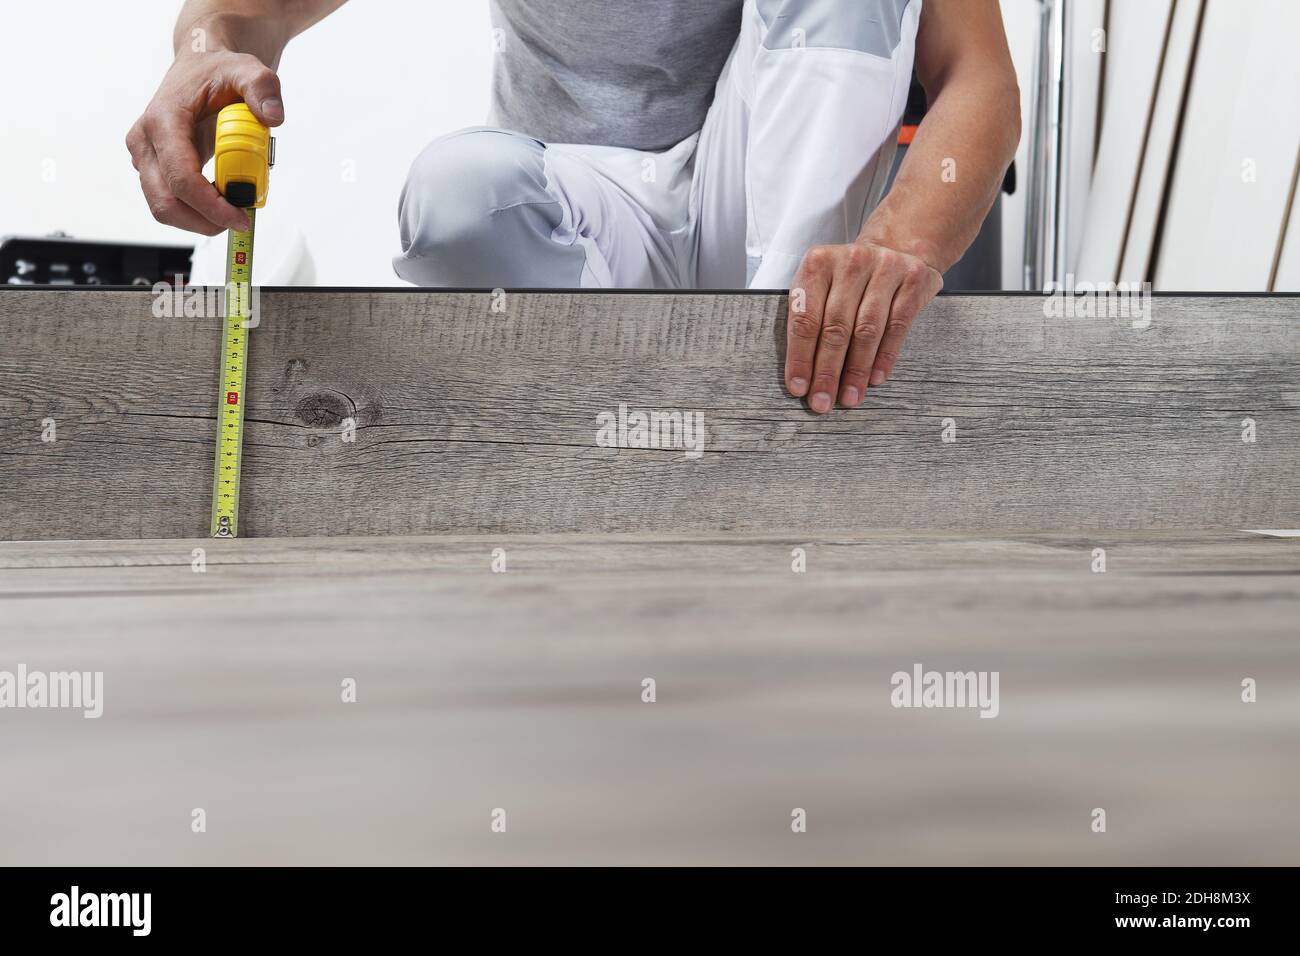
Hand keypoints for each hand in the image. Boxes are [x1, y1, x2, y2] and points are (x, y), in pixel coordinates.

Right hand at [125, 51, 284, 234]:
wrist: (200, 69)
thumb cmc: (218, 72)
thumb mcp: (247, 71)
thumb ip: (262, 88)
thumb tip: (273, 116)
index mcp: (163, 120)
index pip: (181, 178)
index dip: (211, 206)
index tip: (241, 217)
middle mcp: (145, 141)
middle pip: (165, 202)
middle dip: (204, 221)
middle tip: (240, 221)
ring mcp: (146, 157)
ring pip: (164, 207)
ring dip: (200, 220)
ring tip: (234, 210)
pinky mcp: (153, 168)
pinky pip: (171, 201)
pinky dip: (197, 211)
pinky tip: (223, 200)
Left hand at [784, 241, 943, 412]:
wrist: (898, 248)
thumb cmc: (849, 278)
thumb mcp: (821, 284)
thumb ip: (809, 318)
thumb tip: (802, 374)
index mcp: (819, 262)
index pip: (805, 318)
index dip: (800, 357)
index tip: (798, 387)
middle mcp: (851, 261)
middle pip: (835, 327)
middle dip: (827, 371)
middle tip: (822, 401)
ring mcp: (885, 268)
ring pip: (866, 330)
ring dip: (856, 371)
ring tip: (849, 397)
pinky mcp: (913, 280)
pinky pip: (897, 326)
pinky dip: (884, 357)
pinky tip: (874, 378)